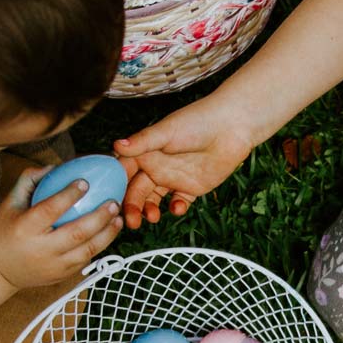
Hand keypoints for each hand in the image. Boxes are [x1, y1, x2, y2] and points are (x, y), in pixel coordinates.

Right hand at [0, 169, 120, 301]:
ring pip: (87, 250)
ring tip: (118, 218)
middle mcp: (40, 249)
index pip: (50, 210)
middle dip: (99, 217)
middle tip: (113, 202)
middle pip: (76, 233)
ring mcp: (52, 266)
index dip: (68, 195)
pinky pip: (85, 260)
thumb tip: (55, 167)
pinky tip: (108, 233)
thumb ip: (28, 181)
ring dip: (107, 234)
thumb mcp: (9, 204)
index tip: (85, 181)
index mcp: (24, 229)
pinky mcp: (61, 276)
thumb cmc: (3, 231)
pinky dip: (99, 246)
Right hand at [113, 100, 255, 228]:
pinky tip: (178, 208)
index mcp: (145, 152)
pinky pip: (179, 203)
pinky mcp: (191, 188)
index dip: (115, 186)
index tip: (109, 202)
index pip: (123, 172)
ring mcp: (173, 178)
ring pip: (154, 200)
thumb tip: (116, 145)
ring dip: (150, 210)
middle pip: (137, 191)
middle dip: (132, 206)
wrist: (233, 126)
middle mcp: (156, 166)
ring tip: (153, 217)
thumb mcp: (166, 132)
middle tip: (131, 221)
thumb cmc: (197, 121)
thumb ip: (142, 142)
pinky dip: (176, 208)